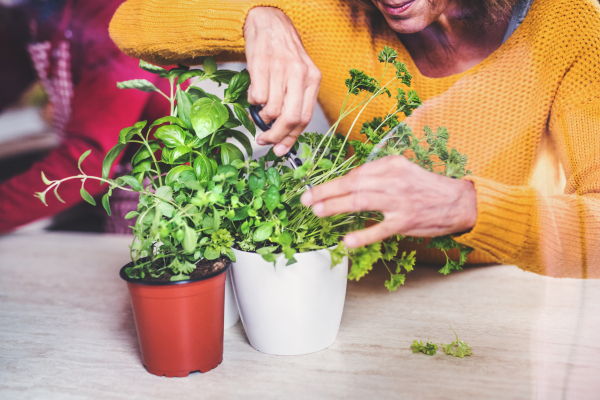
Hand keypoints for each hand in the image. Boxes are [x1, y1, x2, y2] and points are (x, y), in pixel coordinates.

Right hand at [244, 7, 320, 155]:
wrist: (269, 22)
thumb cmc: (283, 53)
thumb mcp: (299, 74)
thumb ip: (295, 101)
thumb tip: (284, 133)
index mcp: (313, 80)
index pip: (305, 118)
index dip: (291, 138)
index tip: (280, 150)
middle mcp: (300, 75)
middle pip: (291, 119)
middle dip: (276, 136)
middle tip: (265, 140)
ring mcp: (281, 70)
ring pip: (273, 110)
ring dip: (262, 118)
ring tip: (259, 113)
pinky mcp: (262, 65)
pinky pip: (258, 97)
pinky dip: (254, 102)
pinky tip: (254, 96)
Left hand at [300, 156, 477, 246]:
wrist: (459, 201)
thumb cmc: (426, 187)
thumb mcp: (403, 170)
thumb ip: (378, 175)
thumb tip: (348, 183)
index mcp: (391, 165)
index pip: (356, 173)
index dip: (333, 182)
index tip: (315, 189)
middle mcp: (393, 180)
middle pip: (353, 185)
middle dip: (326, 192)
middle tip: (306, 199)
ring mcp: (400, 201)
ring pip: (361, 202)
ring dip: (336, 206)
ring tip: (317, 211)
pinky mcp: (406, 221)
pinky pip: (380, 229)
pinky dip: (363, 235)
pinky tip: (347, 241)